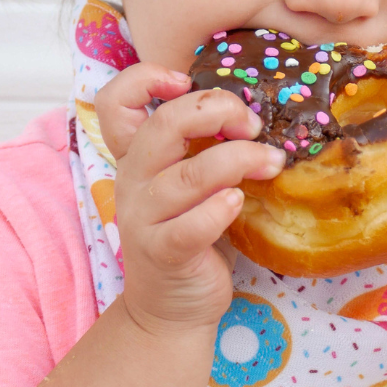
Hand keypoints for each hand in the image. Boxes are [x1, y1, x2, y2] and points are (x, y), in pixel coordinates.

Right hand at [95, 64, 284, 335]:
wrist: (173, 308)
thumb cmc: (192, 234)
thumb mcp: (192, 183)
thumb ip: (206, 147)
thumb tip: (257, 111)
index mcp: (138, 157)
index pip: (113, 102)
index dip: (144, 78)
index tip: (186, 80)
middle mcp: (134, 181)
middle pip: (163, 125)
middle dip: (216, 111)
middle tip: (253, 124)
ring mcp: (145, 218)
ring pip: (189, 174)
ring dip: (240, 160)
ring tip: (273, 162)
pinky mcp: (166, 252)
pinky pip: (193, 224)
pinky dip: (220, 208)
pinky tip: (239, 202)